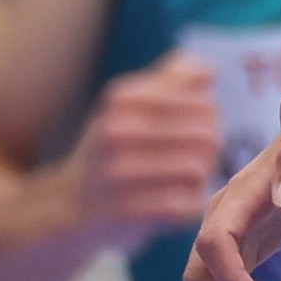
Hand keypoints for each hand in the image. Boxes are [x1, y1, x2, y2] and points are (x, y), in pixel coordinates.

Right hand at [67, 57, 221, 244]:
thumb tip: (209, 68)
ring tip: (188, 181)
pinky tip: (177, 204)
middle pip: (205, 136)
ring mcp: (121, 173)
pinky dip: (189, 206)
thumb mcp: (130, 106)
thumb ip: (171, 81)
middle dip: (211, 150)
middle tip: (199, 159)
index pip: (203, 103)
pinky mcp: (129, 211)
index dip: (211, 120)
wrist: (68, 204)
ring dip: (201, 179)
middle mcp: (117, 131)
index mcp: (122, 99)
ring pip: (197, 169)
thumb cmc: (111, 150)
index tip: (198, 128)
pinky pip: (186, 204)